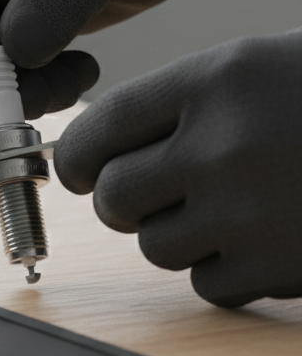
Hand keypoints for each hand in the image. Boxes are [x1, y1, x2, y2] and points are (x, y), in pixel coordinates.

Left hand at [54, 31, 301, 306]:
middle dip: (123, 202)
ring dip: (177, 237)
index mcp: (215, 80)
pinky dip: (224, 273)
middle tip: (150, 195)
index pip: (98, 128)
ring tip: (227, 211)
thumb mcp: (257, 67)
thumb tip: (96, 150)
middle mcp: (223, 144)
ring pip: (154, 247)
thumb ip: (177, 104)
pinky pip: (207, 287)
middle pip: (113, 197)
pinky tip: (264, 241)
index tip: (78, 172)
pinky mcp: (282, 269)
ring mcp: (252, 212)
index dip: (74, 158)